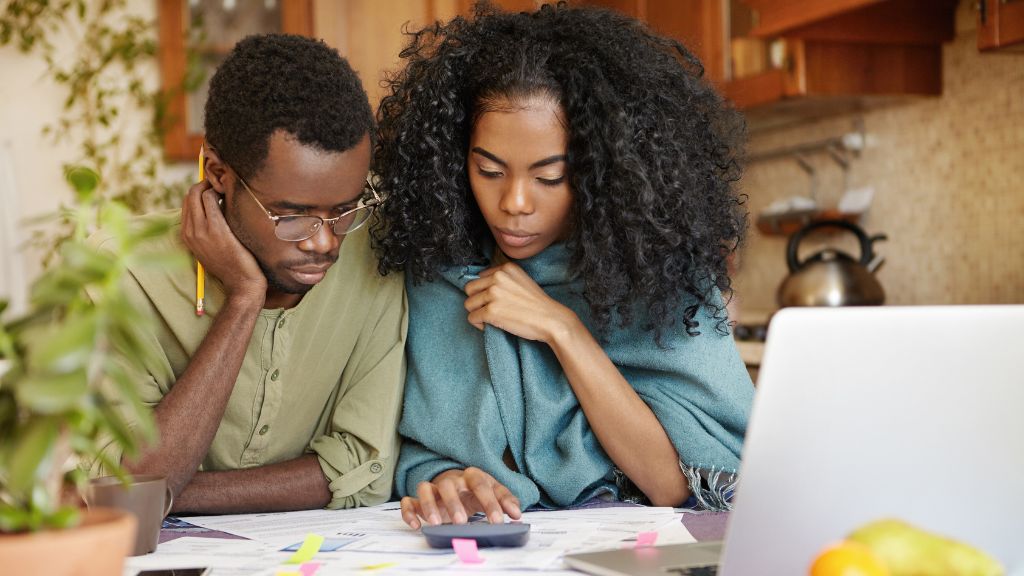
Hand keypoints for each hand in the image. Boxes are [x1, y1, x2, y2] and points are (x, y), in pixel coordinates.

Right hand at [181, 180, 265, 304]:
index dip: (200, 191)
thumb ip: (207, 229)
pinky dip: (219, 192)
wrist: (242, 283)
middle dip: (204, 184)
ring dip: (212, 186)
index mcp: (187, 235)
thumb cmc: (232, 264)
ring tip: (227, 188)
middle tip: (221, 183)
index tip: (214, 187)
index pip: (187, 203)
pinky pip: (211, 200)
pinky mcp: (216, 229)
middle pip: (190, 195)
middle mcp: (190, 232)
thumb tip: (214, 206)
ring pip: (198, 194)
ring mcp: (201, 231)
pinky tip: (230, 196)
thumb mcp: (211, 247)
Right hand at [399, 467, 521, 528]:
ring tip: (436, 523)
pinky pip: (409, 501)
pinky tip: (416, 525)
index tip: (497, 521)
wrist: (458, 483)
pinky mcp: (419, 498)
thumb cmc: (477, 490)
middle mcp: (451, 480)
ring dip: (430, 505)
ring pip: (426, 489)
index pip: (481, 485)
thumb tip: (517, 514)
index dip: (490, 503)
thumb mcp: (494, 492)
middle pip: (450, 485)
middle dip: (455, 503)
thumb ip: (506, 501)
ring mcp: (434, 488)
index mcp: (472, 476)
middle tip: (463, 522)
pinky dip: (409, 511)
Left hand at [463, 262, 577, 342]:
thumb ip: (504, 278)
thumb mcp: (522, 280)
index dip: (483, 291)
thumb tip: (482, 287)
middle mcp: (497, 277)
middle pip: (470, 288)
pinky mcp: (491, 311)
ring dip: (476, 313)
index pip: (479, 277)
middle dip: (476, 301)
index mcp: (505, 268)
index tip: (493, 300)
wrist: (551, 319)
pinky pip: (472, 318)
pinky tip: (489, 326)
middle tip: (487, 310)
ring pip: (468, 304)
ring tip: (489, 319)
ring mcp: (493, 294)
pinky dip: (478, 324)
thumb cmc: (538, 304)